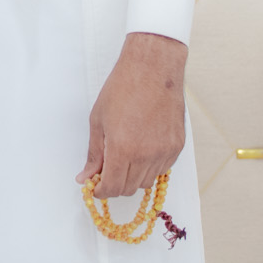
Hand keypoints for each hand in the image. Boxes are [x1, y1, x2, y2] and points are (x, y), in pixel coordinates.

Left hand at [77, 32, 187, 197]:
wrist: (152, 70)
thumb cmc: (121, 90)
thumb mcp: (98, 121)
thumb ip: (93, 154)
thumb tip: (85, 177)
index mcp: (123, 149)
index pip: (113, 187)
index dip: (101, 191)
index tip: (95, 187)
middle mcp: (146, 155)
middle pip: (130, 188)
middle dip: (115, 185)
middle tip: (105, 172)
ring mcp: (165, 152)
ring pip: (147, 181)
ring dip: (132, 177)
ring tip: (123, 156)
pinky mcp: (177, 147)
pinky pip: (161, 169)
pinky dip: (149, 167)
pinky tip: (141, 149)